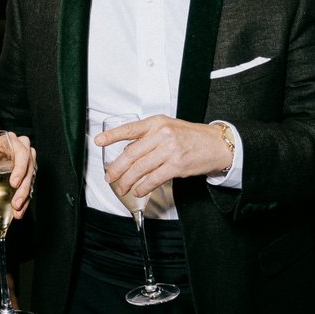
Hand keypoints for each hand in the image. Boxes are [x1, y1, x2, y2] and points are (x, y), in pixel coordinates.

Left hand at [0, 134, 36, 217]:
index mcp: (12, 141)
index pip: (22, 153)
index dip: (20, 169)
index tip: (13, 183)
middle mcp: (25, 151)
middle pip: (29, 169)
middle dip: (23, 189)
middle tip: (16, 203)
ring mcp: (29, 163)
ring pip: (30, 180)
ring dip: (24, 197)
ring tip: (17, 211)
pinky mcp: (29, 175)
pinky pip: (30, 188)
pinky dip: (24, 201)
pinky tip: (18, 212)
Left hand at [95, 115, 227, 197]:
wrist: (215, 144)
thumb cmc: (190, 136)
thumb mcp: (168, 127)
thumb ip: (148, 136)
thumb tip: (127, 150)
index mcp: (156, 122)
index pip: (129, 129)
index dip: (111, 135)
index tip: (98, 141)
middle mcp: (162, 134)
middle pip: (131, 154)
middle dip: (117, 168)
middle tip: (109, 177)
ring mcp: (169, 150)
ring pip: (140, 168)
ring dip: (128, 181)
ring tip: (122, 188)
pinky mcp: (177, 165)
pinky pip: (154, 179)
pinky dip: (143, 187)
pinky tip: (138, 191)